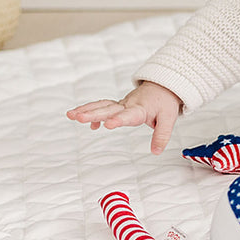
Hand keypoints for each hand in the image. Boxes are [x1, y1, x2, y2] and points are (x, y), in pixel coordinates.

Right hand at [66, 81, 182, 153]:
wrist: (163, 86)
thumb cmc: (165, 103)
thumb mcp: (169, 119)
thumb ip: (161, 135)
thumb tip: (155, 152)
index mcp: (140, 109)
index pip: (128, 115)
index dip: (118, 119)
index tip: (107, 124)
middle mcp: (128, 105)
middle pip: (108, 109)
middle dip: (92, 113)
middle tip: (77, 117)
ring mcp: (122, 104)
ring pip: (102, 105)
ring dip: (86, 109)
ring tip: (70, 115)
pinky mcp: (119, 105)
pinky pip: (103, 106)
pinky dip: (93, 111)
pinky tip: (88, 125)